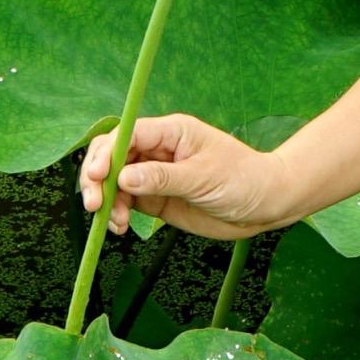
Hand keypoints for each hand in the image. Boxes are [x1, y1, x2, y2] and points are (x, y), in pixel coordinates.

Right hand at [79, 106, 285, 244]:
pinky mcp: (155, 198)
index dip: (106, 153)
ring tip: (115, 223)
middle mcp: (158, 149)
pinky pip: (125, 201)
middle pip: (112, 155)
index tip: (96, 176)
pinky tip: (119, 227)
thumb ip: (162, 178)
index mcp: (171, 132)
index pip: (127, 134)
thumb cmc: (243, 180)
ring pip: (114, 181)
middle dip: (97, 177)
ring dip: (106, 200)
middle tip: (95, 204)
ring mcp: (154, 174)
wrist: (264, 205)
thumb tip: (123, 178)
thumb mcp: (203, 178)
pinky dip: (116, 213)